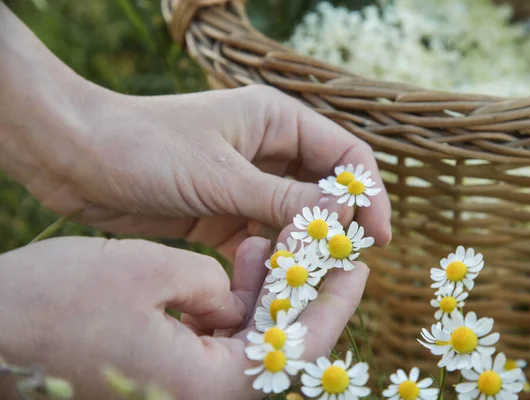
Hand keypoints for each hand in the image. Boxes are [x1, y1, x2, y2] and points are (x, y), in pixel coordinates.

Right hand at [0, 236, 368, 398]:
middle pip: (278, 344)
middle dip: (303, 292)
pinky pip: (217, 334)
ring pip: (248, 336)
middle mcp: (198, 397)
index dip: (333, 301)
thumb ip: (213, 283)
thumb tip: (235, 293)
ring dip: (266, 289)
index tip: (357, 264)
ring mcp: (178, 386)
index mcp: (206, 388)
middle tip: (326, 248)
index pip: (297, 347)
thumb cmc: (57, 303)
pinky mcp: (162, 368)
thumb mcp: (150, 272)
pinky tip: (235, 255)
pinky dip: (232, 297)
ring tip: (273, 239)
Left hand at [29, 83, 390, 258]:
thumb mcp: (222, 175)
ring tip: (307, 276)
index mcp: (276, 120)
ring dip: (303, 245)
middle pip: (323, 189)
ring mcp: (246, 182)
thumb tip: (341, 217)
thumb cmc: (146, 148)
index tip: (378, 236)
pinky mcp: (224, 211)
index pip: (344, 155)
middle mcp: (267, 149)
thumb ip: (283, 198)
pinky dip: (271, 256)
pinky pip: (263, 236)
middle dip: (336, 226)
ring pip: (294, 217)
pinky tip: (271, 277)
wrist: (76, 160)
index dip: (368, 194)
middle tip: (343, 264)